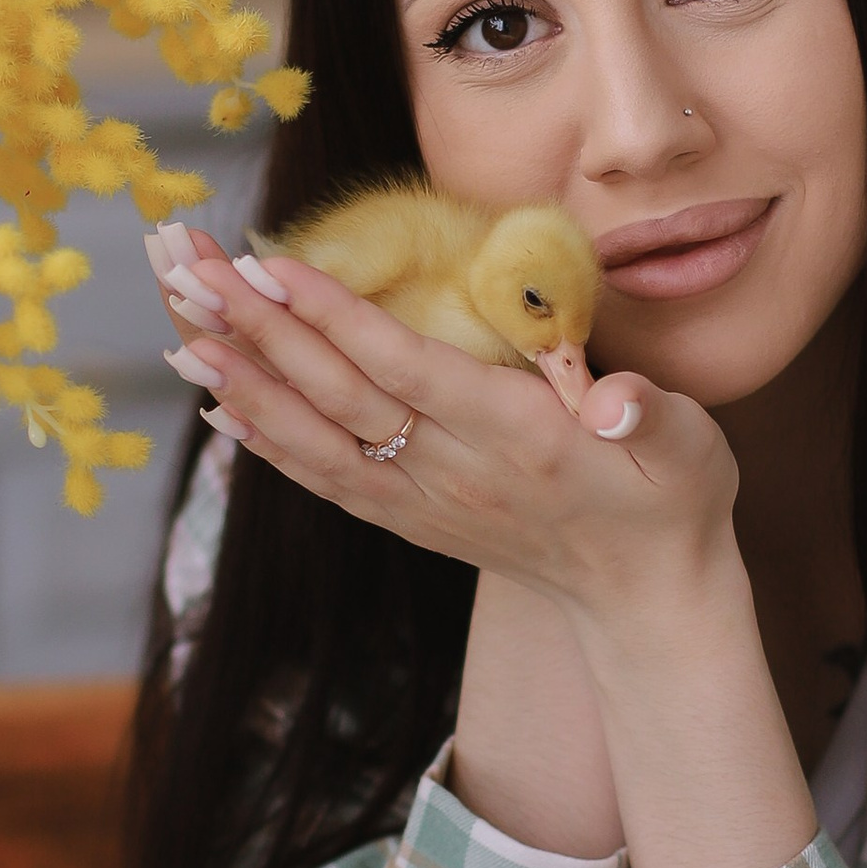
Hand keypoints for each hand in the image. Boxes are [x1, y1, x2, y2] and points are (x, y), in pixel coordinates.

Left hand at [144, 222, 736, 622]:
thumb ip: (650, 416)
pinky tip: (218, 402)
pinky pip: (322, 478)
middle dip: (256, 329)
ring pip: (313, 437)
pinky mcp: (409, 519)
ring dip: (241, 379)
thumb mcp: (690, 449)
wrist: (647, 600)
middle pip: (337, 395)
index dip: (334, 318)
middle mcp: (455, 473)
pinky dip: (265, 440)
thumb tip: (619, 400)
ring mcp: (424, 502)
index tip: (269, 267)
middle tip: (187, 268)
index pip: (406, 369)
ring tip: (176, 325)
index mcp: (517, 437)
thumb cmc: (672, 500)